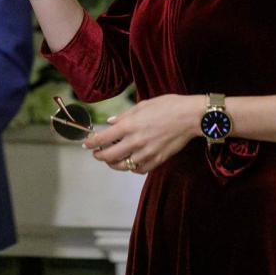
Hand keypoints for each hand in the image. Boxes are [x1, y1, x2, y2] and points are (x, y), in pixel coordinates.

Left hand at [82, 94, 200, 174]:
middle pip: (109, 156)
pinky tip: (130, 161)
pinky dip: (132, 167)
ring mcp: (146, 153)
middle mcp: (135, 141)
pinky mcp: (157, 160)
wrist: (190, 117)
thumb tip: (110, 123)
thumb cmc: (168, 106)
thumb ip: (124, 116)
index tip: (86, 144)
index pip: (102, 138)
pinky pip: (139, 169)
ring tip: (111, 159)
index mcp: (129, 125)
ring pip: (122, 166)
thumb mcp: (143, 105)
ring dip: (113, 164)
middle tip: (96, 153)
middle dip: (99, 156)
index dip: (90, 143)